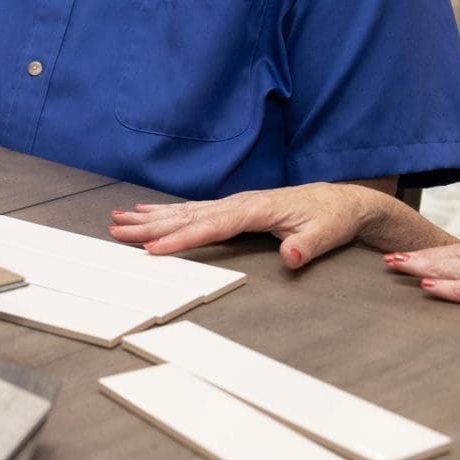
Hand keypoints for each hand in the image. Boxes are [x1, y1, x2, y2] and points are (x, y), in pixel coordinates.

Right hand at [109, 184, 412, 268]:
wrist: (343, 202)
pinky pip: (194, 211)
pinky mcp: (234, 208)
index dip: (182, 238)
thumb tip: (292, 257)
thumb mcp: (328, 234)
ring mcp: (234, 204)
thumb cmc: (333, 218)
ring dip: (150, 217)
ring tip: (118, 220)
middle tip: (117, 231)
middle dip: (150, 225)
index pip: (213, 226)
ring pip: (185, 211)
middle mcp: (240, 202)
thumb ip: (308, 246)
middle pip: (188, 216)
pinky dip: (167, 212)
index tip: (154, 248)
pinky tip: (146, 213)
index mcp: (257, 209)